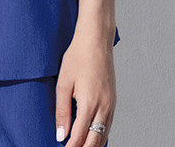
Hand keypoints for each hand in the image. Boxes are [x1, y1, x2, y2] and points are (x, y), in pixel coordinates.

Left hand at [55, 30, 116, 146]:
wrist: (96, 38)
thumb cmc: (78, 56)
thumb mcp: (63, 83)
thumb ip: (62, 112)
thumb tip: (60, 135)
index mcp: (90, 103)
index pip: (79, 137)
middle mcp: (104, 106)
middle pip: (94, 142)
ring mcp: (111, 103)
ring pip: (104, 135)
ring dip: (92, 145)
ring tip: (78, 145)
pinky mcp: (113, 99)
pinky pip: (108, 125)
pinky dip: (100, 135)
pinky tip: (91, 136)